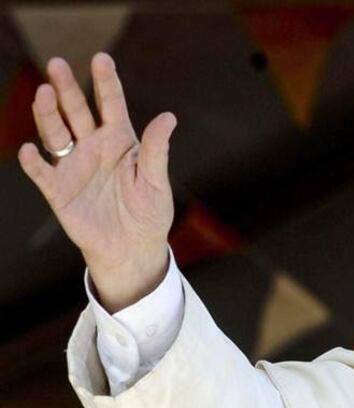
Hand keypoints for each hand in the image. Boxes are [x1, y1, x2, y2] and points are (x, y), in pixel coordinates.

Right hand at [17, 52, 177, 312]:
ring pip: (56, 133)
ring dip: (48, 114)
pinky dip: (35, 162)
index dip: (106, 83)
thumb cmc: (149, 213)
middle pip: (77, 112)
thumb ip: (156, 151)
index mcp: (120, 141)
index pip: (111, 105)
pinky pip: (43, 173)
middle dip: (67, 88)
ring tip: (43, 94)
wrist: (133, 248)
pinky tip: (31, 150)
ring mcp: (74, 166)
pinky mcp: (59, 190)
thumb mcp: (157, 182)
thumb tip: (168, 117)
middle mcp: (94, 147)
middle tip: (57, 64)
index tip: (101, 58)